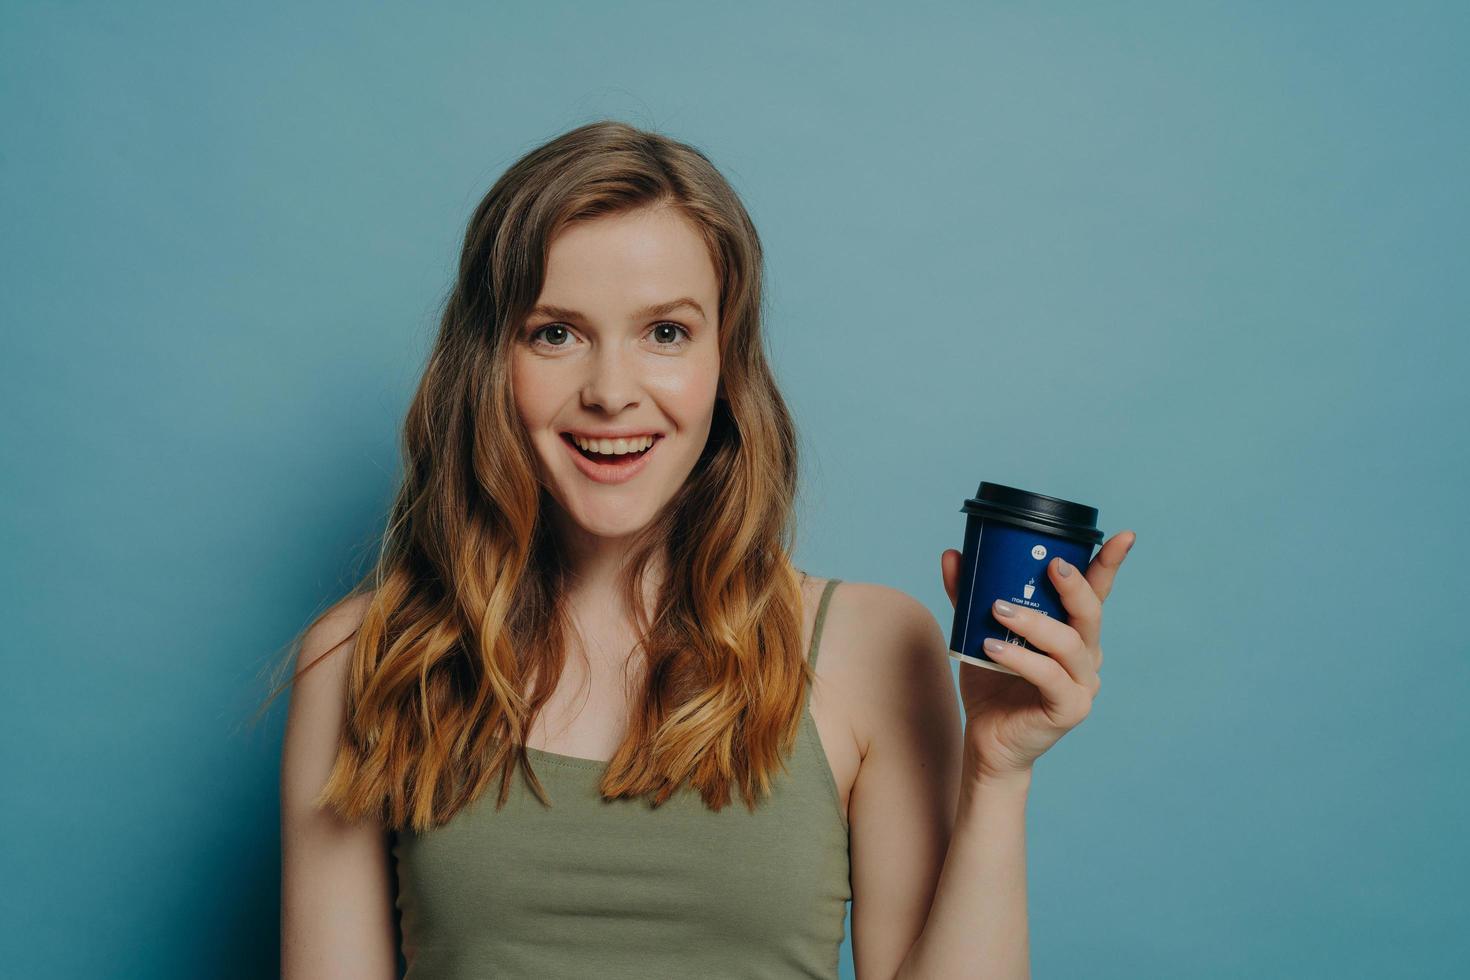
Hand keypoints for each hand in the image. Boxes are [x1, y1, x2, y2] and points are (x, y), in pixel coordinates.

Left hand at [940, 530, 1134, 782]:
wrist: (987, 741)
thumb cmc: (991, 686)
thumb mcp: (979, 633)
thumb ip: (969, 597)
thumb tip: (953, 554)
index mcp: (1073, 633)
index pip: (1097, 593)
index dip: (1110, 564)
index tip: (1123, 536)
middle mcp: (1086, 656)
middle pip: (1091, 613)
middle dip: (1074, 585)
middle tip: (1049, 566)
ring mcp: (1082, 684)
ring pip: (1069, 643)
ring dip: (1035, 622)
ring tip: (998, 609)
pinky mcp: (1070, 709)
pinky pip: (1050, 677)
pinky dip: (1021, 659)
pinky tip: (993, 648)